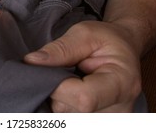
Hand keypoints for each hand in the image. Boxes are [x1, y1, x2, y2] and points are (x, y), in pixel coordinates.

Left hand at [24, 20, 141, 111]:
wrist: (123, 48)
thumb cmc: (106, 39)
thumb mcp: (84, 33)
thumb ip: (60, 49)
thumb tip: (31, 61)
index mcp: (122, 83)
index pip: (83, 98)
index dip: (58, 86)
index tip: (47, 69)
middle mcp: (121, 109)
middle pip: (71, 110)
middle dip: (56, 90)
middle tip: (61, 69)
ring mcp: (111, 120)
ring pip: (66, 117)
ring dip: (59, 97)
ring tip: (69, 78)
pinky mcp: (99, 122)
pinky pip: (69, 118)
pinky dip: (63, 104)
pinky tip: (69, 90)